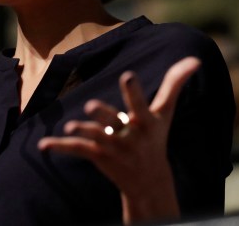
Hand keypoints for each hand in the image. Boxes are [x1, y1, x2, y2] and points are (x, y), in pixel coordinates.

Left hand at [38, 57, 199, 223]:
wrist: (148, 180)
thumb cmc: (155, 136)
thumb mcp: (165, 112)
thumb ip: (174, 84)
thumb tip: (195, 59)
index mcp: (144, 122)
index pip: (139, 104)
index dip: (133, 91)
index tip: (127, 76)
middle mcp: (128, 135)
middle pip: (113, 122)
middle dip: (103, 116)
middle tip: (90, 106)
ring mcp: (111, 146)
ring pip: (95, 137)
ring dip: (83, 132)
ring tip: (70, 126)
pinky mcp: (97, 155)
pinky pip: (77, 149)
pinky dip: (60, 147)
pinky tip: (43, 146)